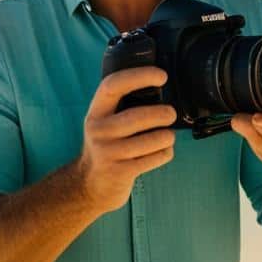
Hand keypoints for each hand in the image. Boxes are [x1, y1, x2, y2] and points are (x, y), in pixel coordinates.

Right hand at [76, 66, 177, 214]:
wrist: (90, 185)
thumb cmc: (107, 146)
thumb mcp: (104, 122)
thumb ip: (121, 105)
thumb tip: (158, 86)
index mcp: (96, 112)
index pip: (112, 85)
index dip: (139, 76)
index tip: (161, 76)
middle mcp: (98, 131)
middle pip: (136, 117)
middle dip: (161, 114)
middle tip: (171, 114)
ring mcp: (108, 153)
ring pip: (149, 141)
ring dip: (167, 136)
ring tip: (168, 135)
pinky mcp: (121, 172)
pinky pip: (154, 159)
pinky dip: (165, 153)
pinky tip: (163, 150)